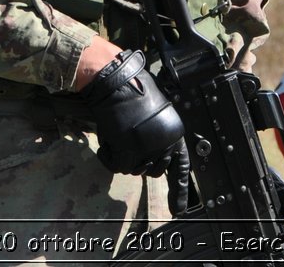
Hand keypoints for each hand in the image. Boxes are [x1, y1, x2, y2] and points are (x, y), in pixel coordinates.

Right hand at [80, 49, 184, 176]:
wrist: (115, 82)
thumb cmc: (133, 87)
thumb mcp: (155, 109)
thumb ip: (158, 130)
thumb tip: (151, 149)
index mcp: (174, 132)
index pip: (178, 164)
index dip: (174, 180)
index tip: (175, 200)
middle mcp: (166, 144)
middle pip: (152, 169)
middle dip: (139, 163)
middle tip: (126, 149)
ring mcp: (148, 150)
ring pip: (133, 169)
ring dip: (122, 158)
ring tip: (114, 140)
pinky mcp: (128, 152)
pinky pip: (117, 167)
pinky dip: (108, 157)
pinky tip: (104, 145)